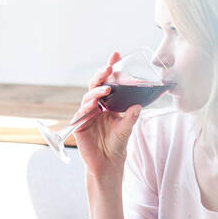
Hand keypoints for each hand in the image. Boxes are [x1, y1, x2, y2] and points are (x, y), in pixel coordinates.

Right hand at [72, 51, 142, 181]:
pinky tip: (92, 105)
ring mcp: (86, 114)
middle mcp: (96, 106)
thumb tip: (138, 106)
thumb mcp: (127, 129)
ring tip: (105, 90)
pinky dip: (86, 108)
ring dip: (96, 92)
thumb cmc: (117, 145)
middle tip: (108, 69)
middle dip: (101, 76)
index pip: (108, 82)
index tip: (116, 54)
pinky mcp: (79, 125)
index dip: (110, 69)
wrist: (107, 163)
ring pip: (88, 97)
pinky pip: (81, 113)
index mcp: (108, 104)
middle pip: (96, 86)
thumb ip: (131, 117)